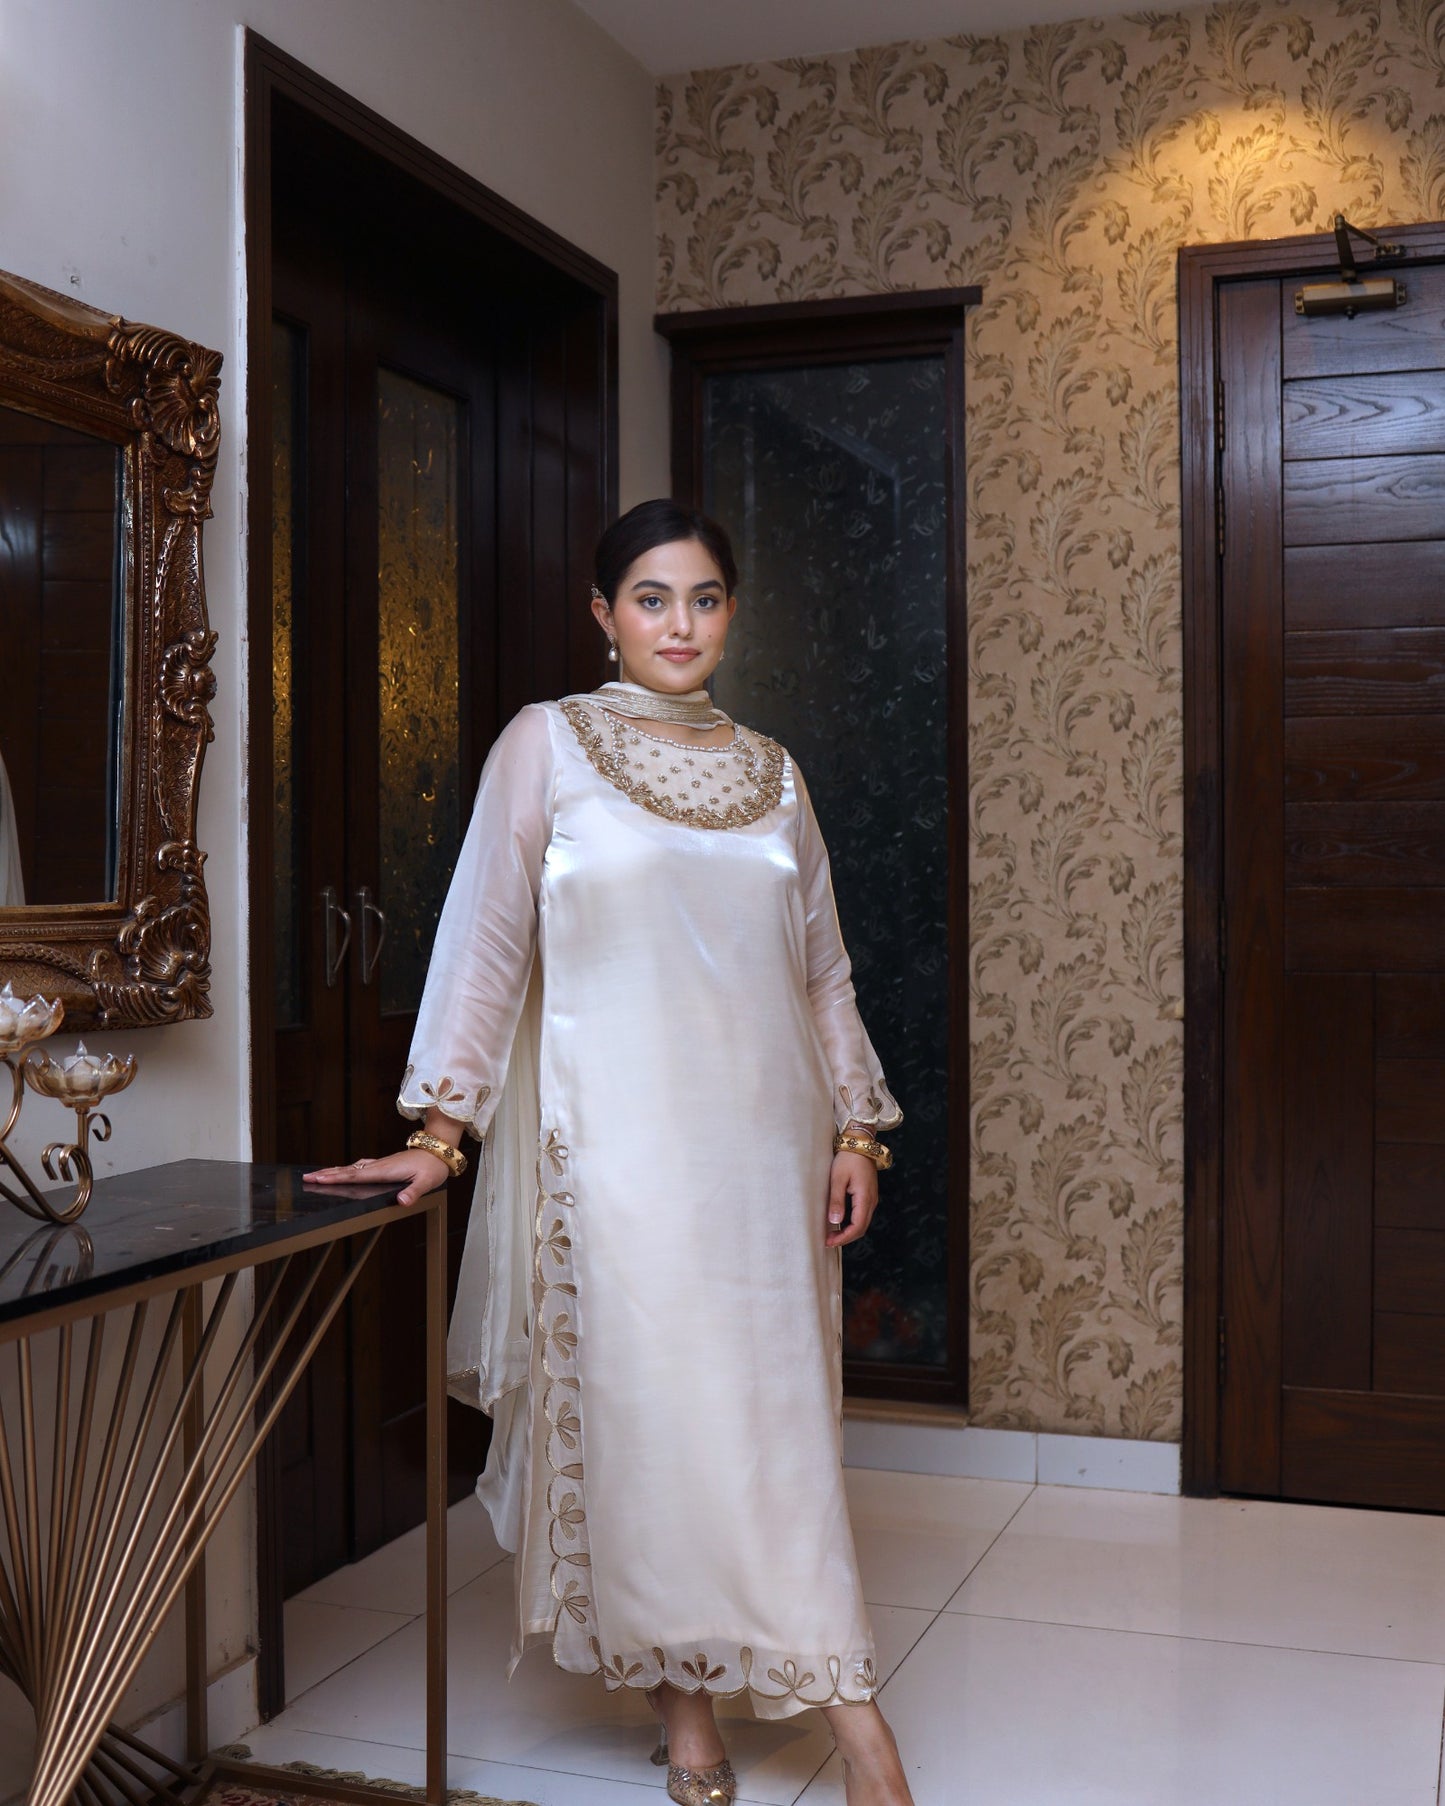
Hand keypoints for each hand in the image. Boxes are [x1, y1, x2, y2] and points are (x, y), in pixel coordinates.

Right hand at [303, 1149, 449, 1206]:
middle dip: (327, 1174)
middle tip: (306, 1178)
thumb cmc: (433, 1167)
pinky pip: (359, 1167)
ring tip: (317, 1176)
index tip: (319, 1179)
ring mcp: (380, 1164)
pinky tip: (343, 1171)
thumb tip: (400, 1201)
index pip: (356, 1176)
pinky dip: (346, 1169)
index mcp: (385, 1171)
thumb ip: (413, 1192)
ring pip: (352, 1168)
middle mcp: (379, 1166)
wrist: (439, 1151)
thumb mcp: (426, 1182)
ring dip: (334, 1171)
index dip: (337, 1178)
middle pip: (348, 1171)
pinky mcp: (383, 1165)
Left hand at [825, 1151, 878, 1247]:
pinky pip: (862, 1215)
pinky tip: (840, 1223)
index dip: (843, 1238)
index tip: (828, 1241)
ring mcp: (872, 1198)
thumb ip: (837, 1200)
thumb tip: (835, 1221)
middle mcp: (872, 1200)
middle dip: (846, 1238)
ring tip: (832, 1234)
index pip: (857, 1227)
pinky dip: (852, 1223)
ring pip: (863, 1223)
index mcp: (865, 1198)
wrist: (860, 1143)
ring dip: (849, 1232)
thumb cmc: (848, 1158)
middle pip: (861, 1228)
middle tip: (828, 1241)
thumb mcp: (837, 1178)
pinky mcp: (869, 1195)